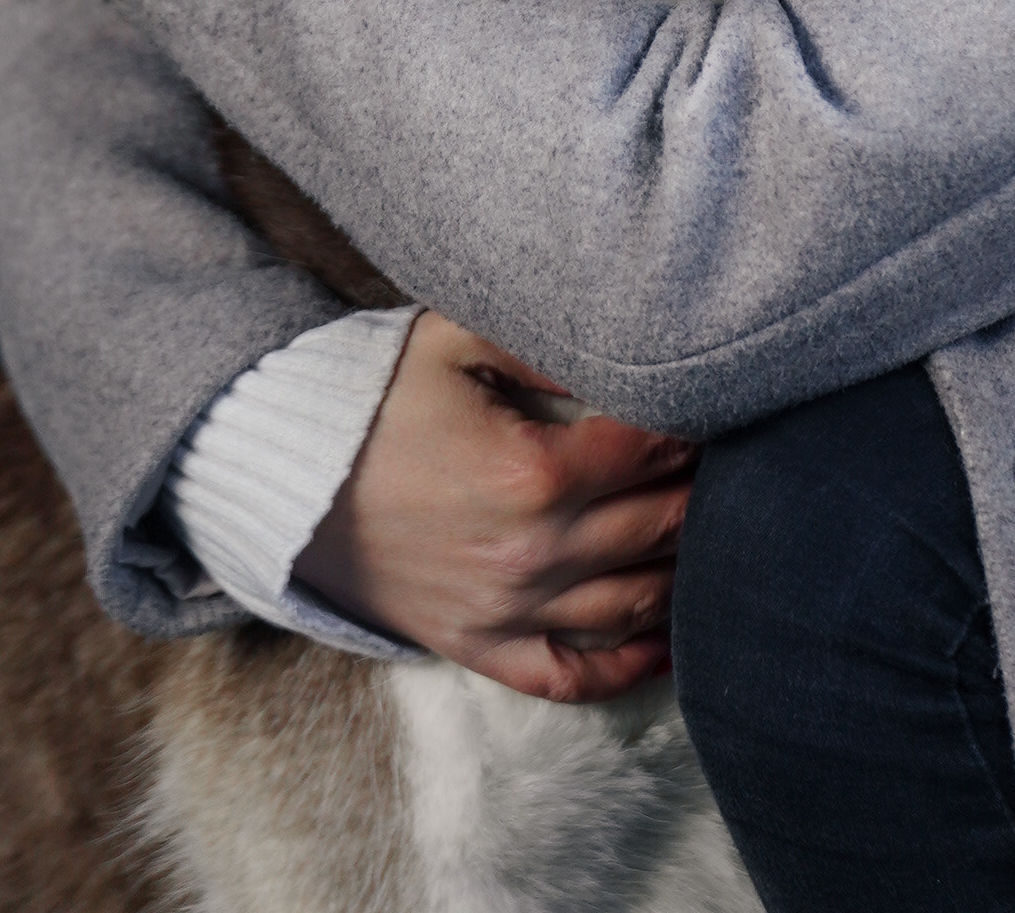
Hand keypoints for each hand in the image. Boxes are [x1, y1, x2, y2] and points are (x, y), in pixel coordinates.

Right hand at [291, 310, 695, 701]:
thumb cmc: (374, 397)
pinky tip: (670, 635)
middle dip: (701, 487)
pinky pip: (576, 677)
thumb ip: (546, 339)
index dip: (691, 420)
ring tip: (713, 524)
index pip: (652, 448)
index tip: (710, 398)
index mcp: (531, 472)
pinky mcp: (481, 648)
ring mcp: (507, 613)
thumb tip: (627, 340)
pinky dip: (632, 664)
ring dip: (685, 564)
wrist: (288, 481)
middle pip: (659, 524)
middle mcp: (530, 554)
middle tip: (727, 456)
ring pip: (636, 602)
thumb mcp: (455, 338)